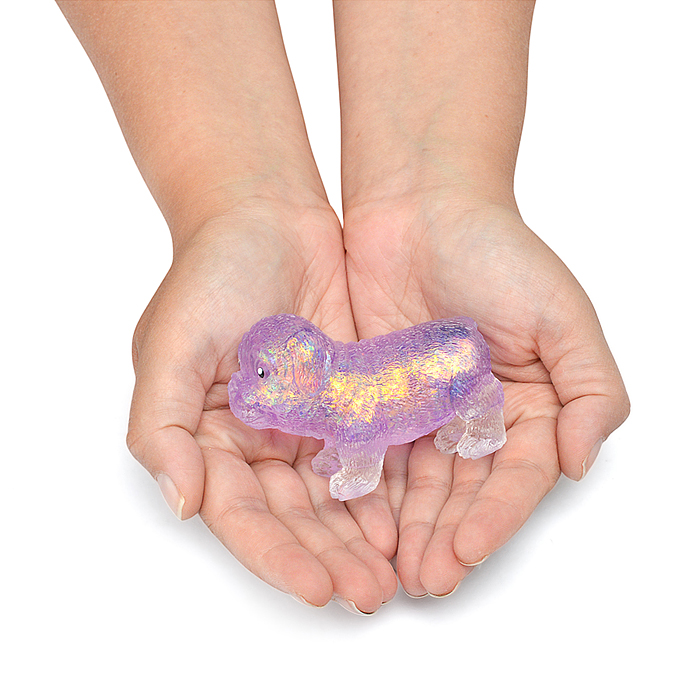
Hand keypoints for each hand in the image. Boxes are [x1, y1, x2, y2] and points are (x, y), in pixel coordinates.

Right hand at [126, 204, 396, 611]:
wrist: (267, 217)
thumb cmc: (210, 273)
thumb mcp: (171, 344)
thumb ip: (161, 425)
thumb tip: (181, 501)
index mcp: (209, 439)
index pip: (242, 516)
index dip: (277, 556)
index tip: (316, 589)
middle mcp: (258, 443)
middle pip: (295, 518)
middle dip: (330, 559)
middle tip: (371, 595)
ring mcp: (306, 424)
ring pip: (336, 498)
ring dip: (362, 538)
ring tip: (397, 573)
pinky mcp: (349, 400)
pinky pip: (368, 453)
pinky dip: (386, 489)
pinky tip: (409, 517)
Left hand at [344, 195, 629, 596]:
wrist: (419, 207)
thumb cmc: (496, 251)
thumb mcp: (562, 314)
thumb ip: (591, 389)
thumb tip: (583, 460)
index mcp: (530, 405)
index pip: (516, 476)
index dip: (496, 517)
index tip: (468, 551)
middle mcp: (478, 418)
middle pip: (464, 491)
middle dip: (446, 536)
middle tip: (425, 580)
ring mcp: (425, 412)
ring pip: (416, 483)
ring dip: (406, 528)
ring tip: (389, 571)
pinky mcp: (377, 399)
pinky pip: (372, 450)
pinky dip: (367, 487)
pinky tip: (356, 521)